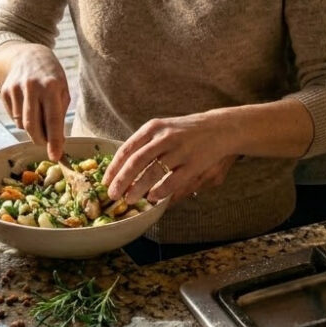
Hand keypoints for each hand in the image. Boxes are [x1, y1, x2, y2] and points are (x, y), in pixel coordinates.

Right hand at [0, 43, 69, 160]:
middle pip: (33, 126)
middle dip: (40, 140)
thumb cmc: (51, 76)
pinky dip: (21, 119)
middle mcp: (32, 87)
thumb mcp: (62, 90)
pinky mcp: (4, 91)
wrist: (28, 55)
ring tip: (38, 114)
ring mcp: (15, 88)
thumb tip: (57, 142)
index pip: (53, 119)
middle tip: (47, 144)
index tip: (56, 156)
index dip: (54, 140)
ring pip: (22, 124)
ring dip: (31, 128)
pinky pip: (13, 117)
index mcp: (51, 86)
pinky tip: (27, 106)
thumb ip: (60, 114)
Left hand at [103, 112, 236, 204]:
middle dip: (122, 180)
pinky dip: (160, 191)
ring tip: (129, 199)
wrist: (221, 127)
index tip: (105, 181)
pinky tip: (153, 197)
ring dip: (138, 188)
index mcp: (154, 128)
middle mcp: (165, 137)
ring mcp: (180, 150)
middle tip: (113, 194)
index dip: (114, 167)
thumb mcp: (164, 130)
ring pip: (152, 172)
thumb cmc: (186, 132)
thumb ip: (145, 146)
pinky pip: (172, 180)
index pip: (127, 148)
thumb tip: (123, 169)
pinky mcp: (194, 163)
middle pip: (136, 161)